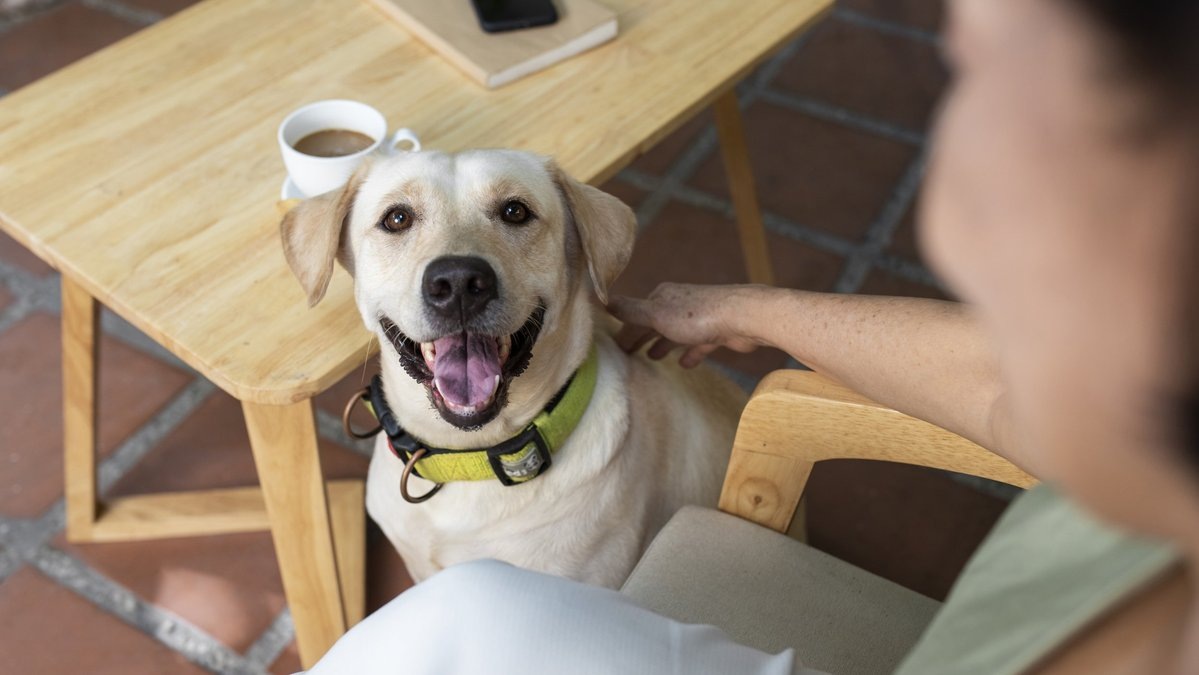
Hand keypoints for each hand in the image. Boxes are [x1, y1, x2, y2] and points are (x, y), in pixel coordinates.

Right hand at [607, 283, 764, 367]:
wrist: (742, 318)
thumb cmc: (696, 317)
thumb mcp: (656, 314)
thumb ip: (630, 310)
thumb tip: (602, 299)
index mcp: (663, 297)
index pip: (636, 315)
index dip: (625, 331)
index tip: (615, 348)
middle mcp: (679, 304)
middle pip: (655, 323)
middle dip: (643, 337)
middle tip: (630, 355)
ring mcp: (699, 318)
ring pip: (676, 333)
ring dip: (664, 344)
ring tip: (654, 358)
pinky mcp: (717, 332)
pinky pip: (699, 344)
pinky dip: (690, 353)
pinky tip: (685, 364)